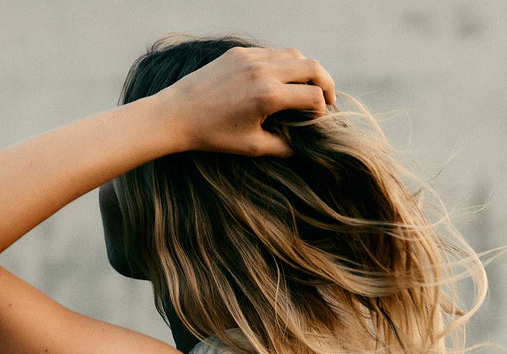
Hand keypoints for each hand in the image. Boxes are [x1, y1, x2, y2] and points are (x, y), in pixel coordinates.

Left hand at [163, 46, 335, 158]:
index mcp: (268, 96)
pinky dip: (284, 64)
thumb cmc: (213, 136)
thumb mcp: (251, 147)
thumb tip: (302, 147)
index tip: (320, 121)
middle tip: (328, 99)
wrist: (177, 114)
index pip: (313, 96)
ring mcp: (251, 57)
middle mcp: (263, 71)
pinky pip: (272, 52)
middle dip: (326, 83)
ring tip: (306, 88)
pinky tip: (280, 80)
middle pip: (312, 67)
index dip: (323, 110)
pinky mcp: (239, 52)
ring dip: (306, 70)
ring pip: (294, 54)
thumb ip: (282, 146)